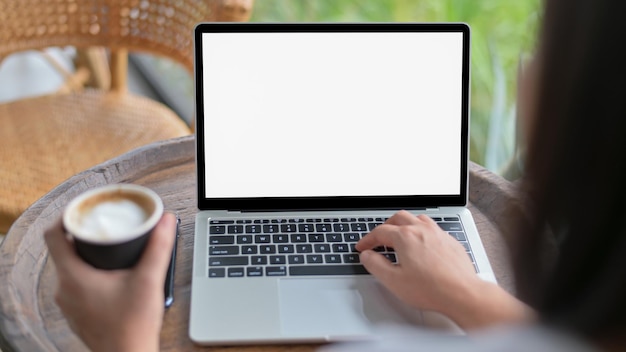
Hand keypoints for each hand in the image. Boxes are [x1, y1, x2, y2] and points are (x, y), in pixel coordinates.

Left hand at [44, 212, 176, 351]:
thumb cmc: (133, 326)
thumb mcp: (149, 280)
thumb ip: (159, 247)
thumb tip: (166, 221)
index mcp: (73, 277)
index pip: (53, 235)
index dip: (66, 216)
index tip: (83, 209)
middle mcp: (64, 290)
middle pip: (64, 250)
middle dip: (84, 234)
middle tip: (104, 225)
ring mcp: (69, 303)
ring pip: (70, 268)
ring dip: (87, 255)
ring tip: (110, 248)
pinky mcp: (78, 312)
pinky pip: (76, 284)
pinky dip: (89, 273)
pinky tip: (110, 274)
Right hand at [356, 210, 533, 328]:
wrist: (462, 293)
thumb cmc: (431, 289)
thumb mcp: (393, 281)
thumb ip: (375, 265)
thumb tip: (367, 255)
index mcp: (405, 237)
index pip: (380, 232)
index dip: (368, 240)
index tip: (363, 247)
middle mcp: (422, 230)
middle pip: (398, 218)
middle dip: (385, 226)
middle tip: (378, 238)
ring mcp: (438, 234)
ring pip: (417, 219)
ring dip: (405, 224)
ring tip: (400, 236)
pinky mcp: (450, 241)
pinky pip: (433, 228)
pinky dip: (421, 231)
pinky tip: (422, 244)